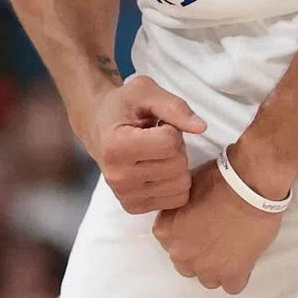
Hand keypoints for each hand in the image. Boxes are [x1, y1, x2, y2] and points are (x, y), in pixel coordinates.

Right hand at [84, 76, 206, 214]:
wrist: (97, 126)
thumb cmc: (122, 106)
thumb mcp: (144, 91)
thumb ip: (174, 106)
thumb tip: (201, 127)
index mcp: (116, 146)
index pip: (170, 143)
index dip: (171, 127)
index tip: (155, 123)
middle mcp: (118, 177)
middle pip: (178, 165)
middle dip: (175, 147)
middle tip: (157, 136)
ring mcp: (125, 196)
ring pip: (181, 184)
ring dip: (176, 164)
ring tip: (156, 152)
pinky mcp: (133, 207)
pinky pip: (177, 199)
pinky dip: (174, 181)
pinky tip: (157, 168)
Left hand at [152, 156, 282, 292]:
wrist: (250, 188)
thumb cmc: (217, 181)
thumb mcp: (187, 188)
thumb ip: (179, 209)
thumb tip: (182, 214)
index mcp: (167, 233)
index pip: (166, 238)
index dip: (181, 228)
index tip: (194, 221)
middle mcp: (183, 256)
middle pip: (184, 261)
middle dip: (195, 250)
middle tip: (211, 234)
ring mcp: (209, 269)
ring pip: (206, 278)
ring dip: (214, 266)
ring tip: (227, 248)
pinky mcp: (234, 274)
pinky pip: (231, 286)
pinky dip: (235, 275)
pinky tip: (240, 258)